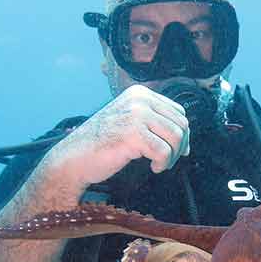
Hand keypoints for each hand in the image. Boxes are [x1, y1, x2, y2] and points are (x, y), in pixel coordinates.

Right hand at [45, 84, 190, 188]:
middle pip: (181, 124)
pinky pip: (165, 152)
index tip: (176, 150)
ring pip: (176, 137)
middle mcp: (139, 99)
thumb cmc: (102, 144)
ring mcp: (136, 115)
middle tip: (167, 161)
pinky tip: (153, 168)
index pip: (178, 111)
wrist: (74, 158)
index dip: (182, 133)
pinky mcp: (134, 134)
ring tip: (160, 164)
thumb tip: (186, 137)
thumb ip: (153, 121)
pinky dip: (163, 164)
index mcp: (139, 93)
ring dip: (172, 156)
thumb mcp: (129, 121)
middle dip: (179, 146)